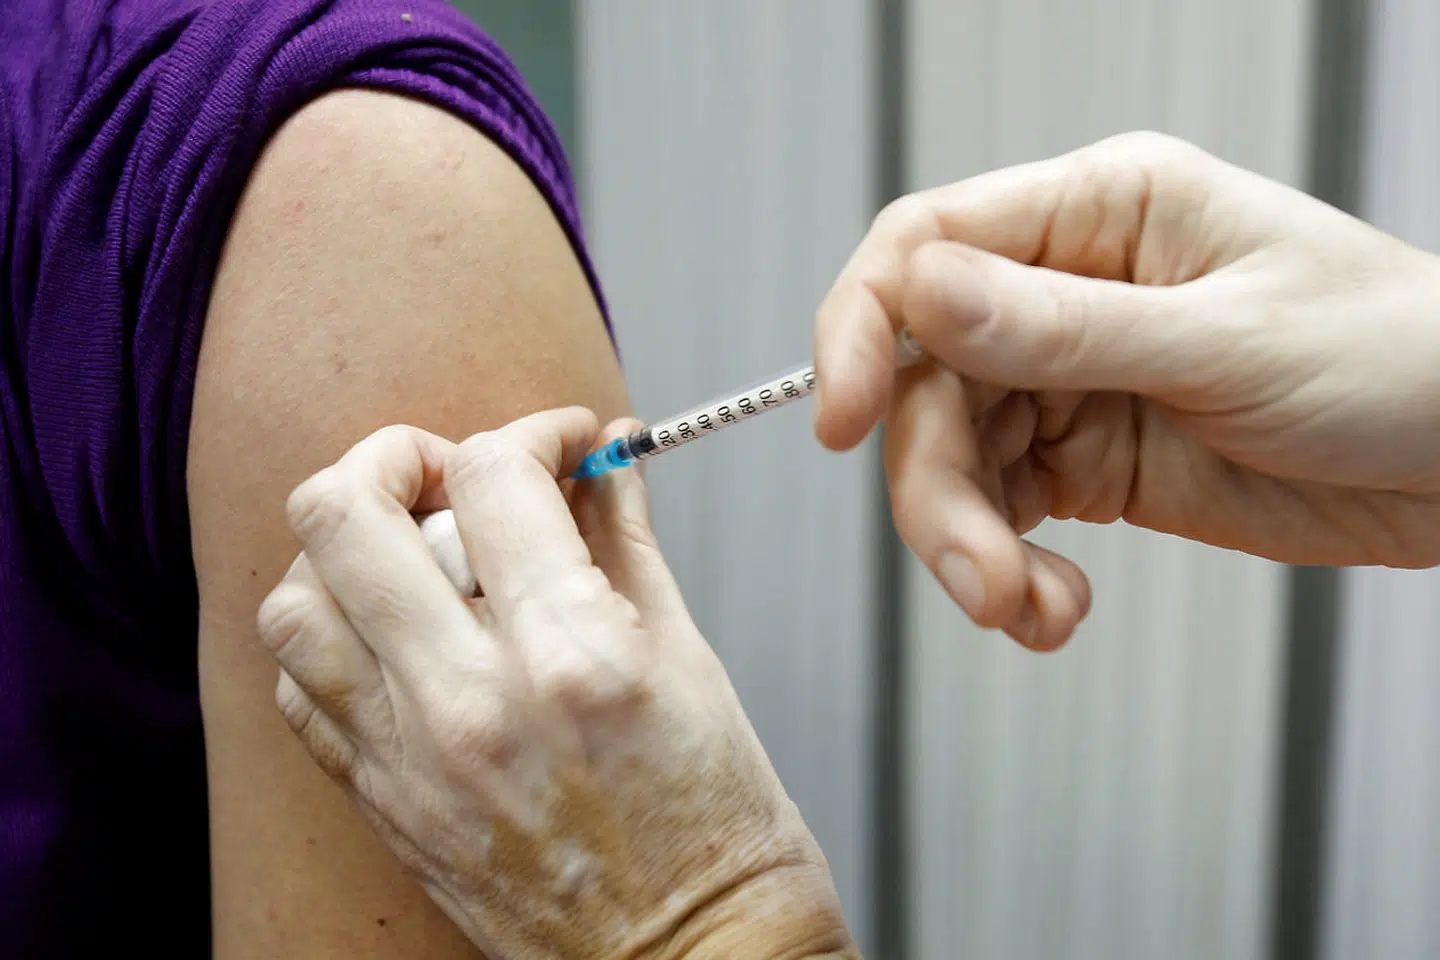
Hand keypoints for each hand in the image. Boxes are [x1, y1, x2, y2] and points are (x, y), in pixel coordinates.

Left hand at [255, 412, 856, 959]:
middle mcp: (471, 700)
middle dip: (398, 454)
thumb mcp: (693, 663)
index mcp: (572, 655)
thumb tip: (606, 463)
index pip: (496, 474)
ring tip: (413, 553)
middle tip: (451, 468)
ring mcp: (411, 757)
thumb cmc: (717, 833)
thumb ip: (627, 543)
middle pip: (345, 510)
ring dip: (348, 549)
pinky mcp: (382, 801)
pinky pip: (298, 687)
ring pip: (294, 596)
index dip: (535, 430)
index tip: (563, 441)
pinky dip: (332, 636)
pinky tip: (396, 634)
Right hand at [814, 130, 1439, 651]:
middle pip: (929, 383)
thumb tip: (919, 294)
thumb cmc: (1397, 357)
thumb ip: (1061, 326)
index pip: (926, 247)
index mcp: (1099, 216)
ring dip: (972, 548)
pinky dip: (1012, 574)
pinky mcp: (1085, 463)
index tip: (841, 417)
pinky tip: (1054, 610)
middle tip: (979, 575)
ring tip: (1024, 609)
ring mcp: (1072, 381)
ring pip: (955, 461)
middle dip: (937, 491)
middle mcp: (1066, 292)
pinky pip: (1004, 515)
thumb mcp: (1226, 342)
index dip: (862, 328)